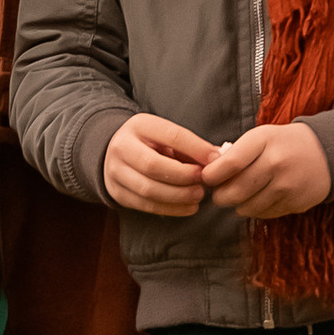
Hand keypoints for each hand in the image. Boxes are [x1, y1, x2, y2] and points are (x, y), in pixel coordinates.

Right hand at [103, 112, 218, 217]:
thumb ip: (190, 146)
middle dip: (183, 177)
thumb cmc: (151, 143)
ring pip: (148, 189)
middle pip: (153, 165)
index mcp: (139, 126)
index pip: (170, 136)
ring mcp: (115, 171)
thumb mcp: (167, 136)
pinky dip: (170, 209)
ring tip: (198, 196)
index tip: (215, 160)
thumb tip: (218, 159)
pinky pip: (145, 205)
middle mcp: (122, 147)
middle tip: (204, 184)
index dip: (195, 149)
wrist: (116, 152)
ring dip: (178, 196)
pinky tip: (188, 207)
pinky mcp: (117, 192)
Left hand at [199, 122, 332, 216]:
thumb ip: (236, 153)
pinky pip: (264, 214)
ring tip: (237, 197)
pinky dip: (254, 210)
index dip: (212, 175)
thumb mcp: (262, 136)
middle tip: (218, 194)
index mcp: (264, 141)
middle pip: (235, 191)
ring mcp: (287, 186)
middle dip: (220, 196)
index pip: (229, 163)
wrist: (326, 152)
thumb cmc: (285, 143)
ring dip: (236, 205)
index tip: (206, 178)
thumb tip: (208, 173)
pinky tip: (256, 200)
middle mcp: (276, 163)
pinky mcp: (295, 203)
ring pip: (248, 207)